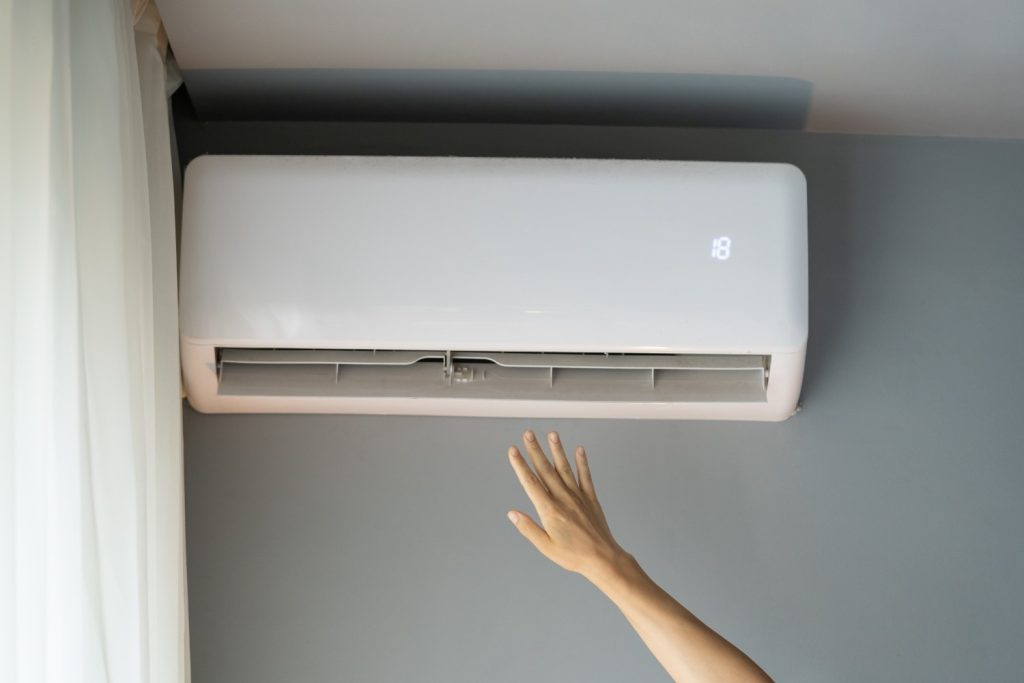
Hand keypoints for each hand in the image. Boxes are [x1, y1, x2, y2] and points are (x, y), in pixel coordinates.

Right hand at [506, 429, 628, 578]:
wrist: (602, 558)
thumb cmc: (573, 555)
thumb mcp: (546, 546)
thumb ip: (528, 528)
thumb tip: (512, 513)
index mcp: (549, 510)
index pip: (531, 482)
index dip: (520, 465)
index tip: (513, 450)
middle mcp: (563, 498)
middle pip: (546, 470)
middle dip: (535, 450)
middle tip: (528, 433)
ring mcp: (578, 497)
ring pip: (565, 469)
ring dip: (557, 450)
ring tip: (552, 434)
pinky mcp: (590, 499)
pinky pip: (585, 477)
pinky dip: (582, 463)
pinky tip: (579, 450)